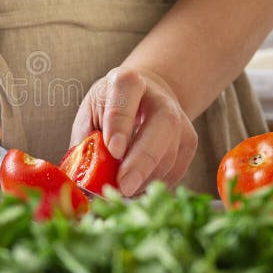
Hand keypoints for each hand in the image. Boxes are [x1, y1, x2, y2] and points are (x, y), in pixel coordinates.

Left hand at [70, 67, 196, 195]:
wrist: (146, 96)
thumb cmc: (109, 107)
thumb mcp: (90, 114)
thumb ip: (87, 141)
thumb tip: (83, 179)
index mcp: (126, 82)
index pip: (126, 96)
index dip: (121, 123)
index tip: (114, 150)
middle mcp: (160, 99)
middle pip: (162, 126)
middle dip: (142, 160)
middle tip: (124, 186)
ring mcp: (180, 120)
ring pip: (169, 155)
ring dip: (144, 179)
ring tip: (120, 190)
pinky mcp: (189, 143)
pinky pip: (174, 171)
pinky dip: (153, 184)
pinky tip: (135, 186)